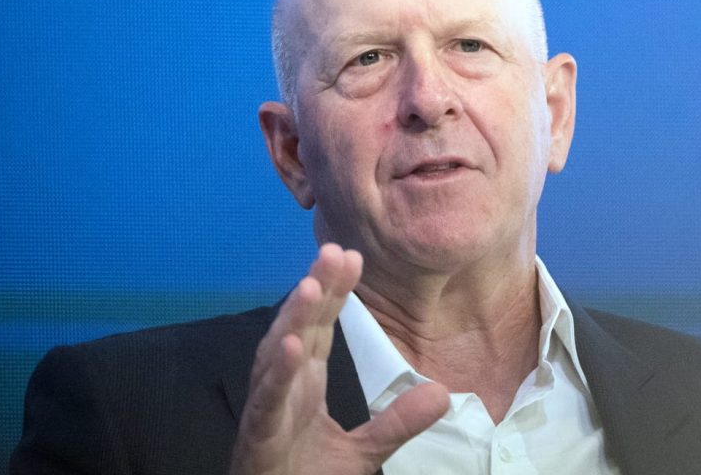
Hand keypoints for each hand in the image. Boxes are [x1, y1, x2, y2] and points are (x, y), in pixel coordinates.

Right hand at [228, 244, 448, 474]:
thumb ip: (398, 422)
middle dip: (316, 288)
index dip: (335, 292)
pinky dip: (277, 373)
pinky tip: (290, 347)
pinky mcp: (258, 433)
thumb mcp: (364, 451)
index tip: (352, 256)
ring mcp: (268, 407)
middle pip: (300, 327)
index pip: (322, 328)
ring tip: (312, 288)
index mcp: (306, 382)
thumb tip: (442, 393)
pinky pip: (267, 399)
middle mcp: (283, 384)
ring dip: (292, 319)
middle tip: (335, 250)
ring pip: (276, 354)